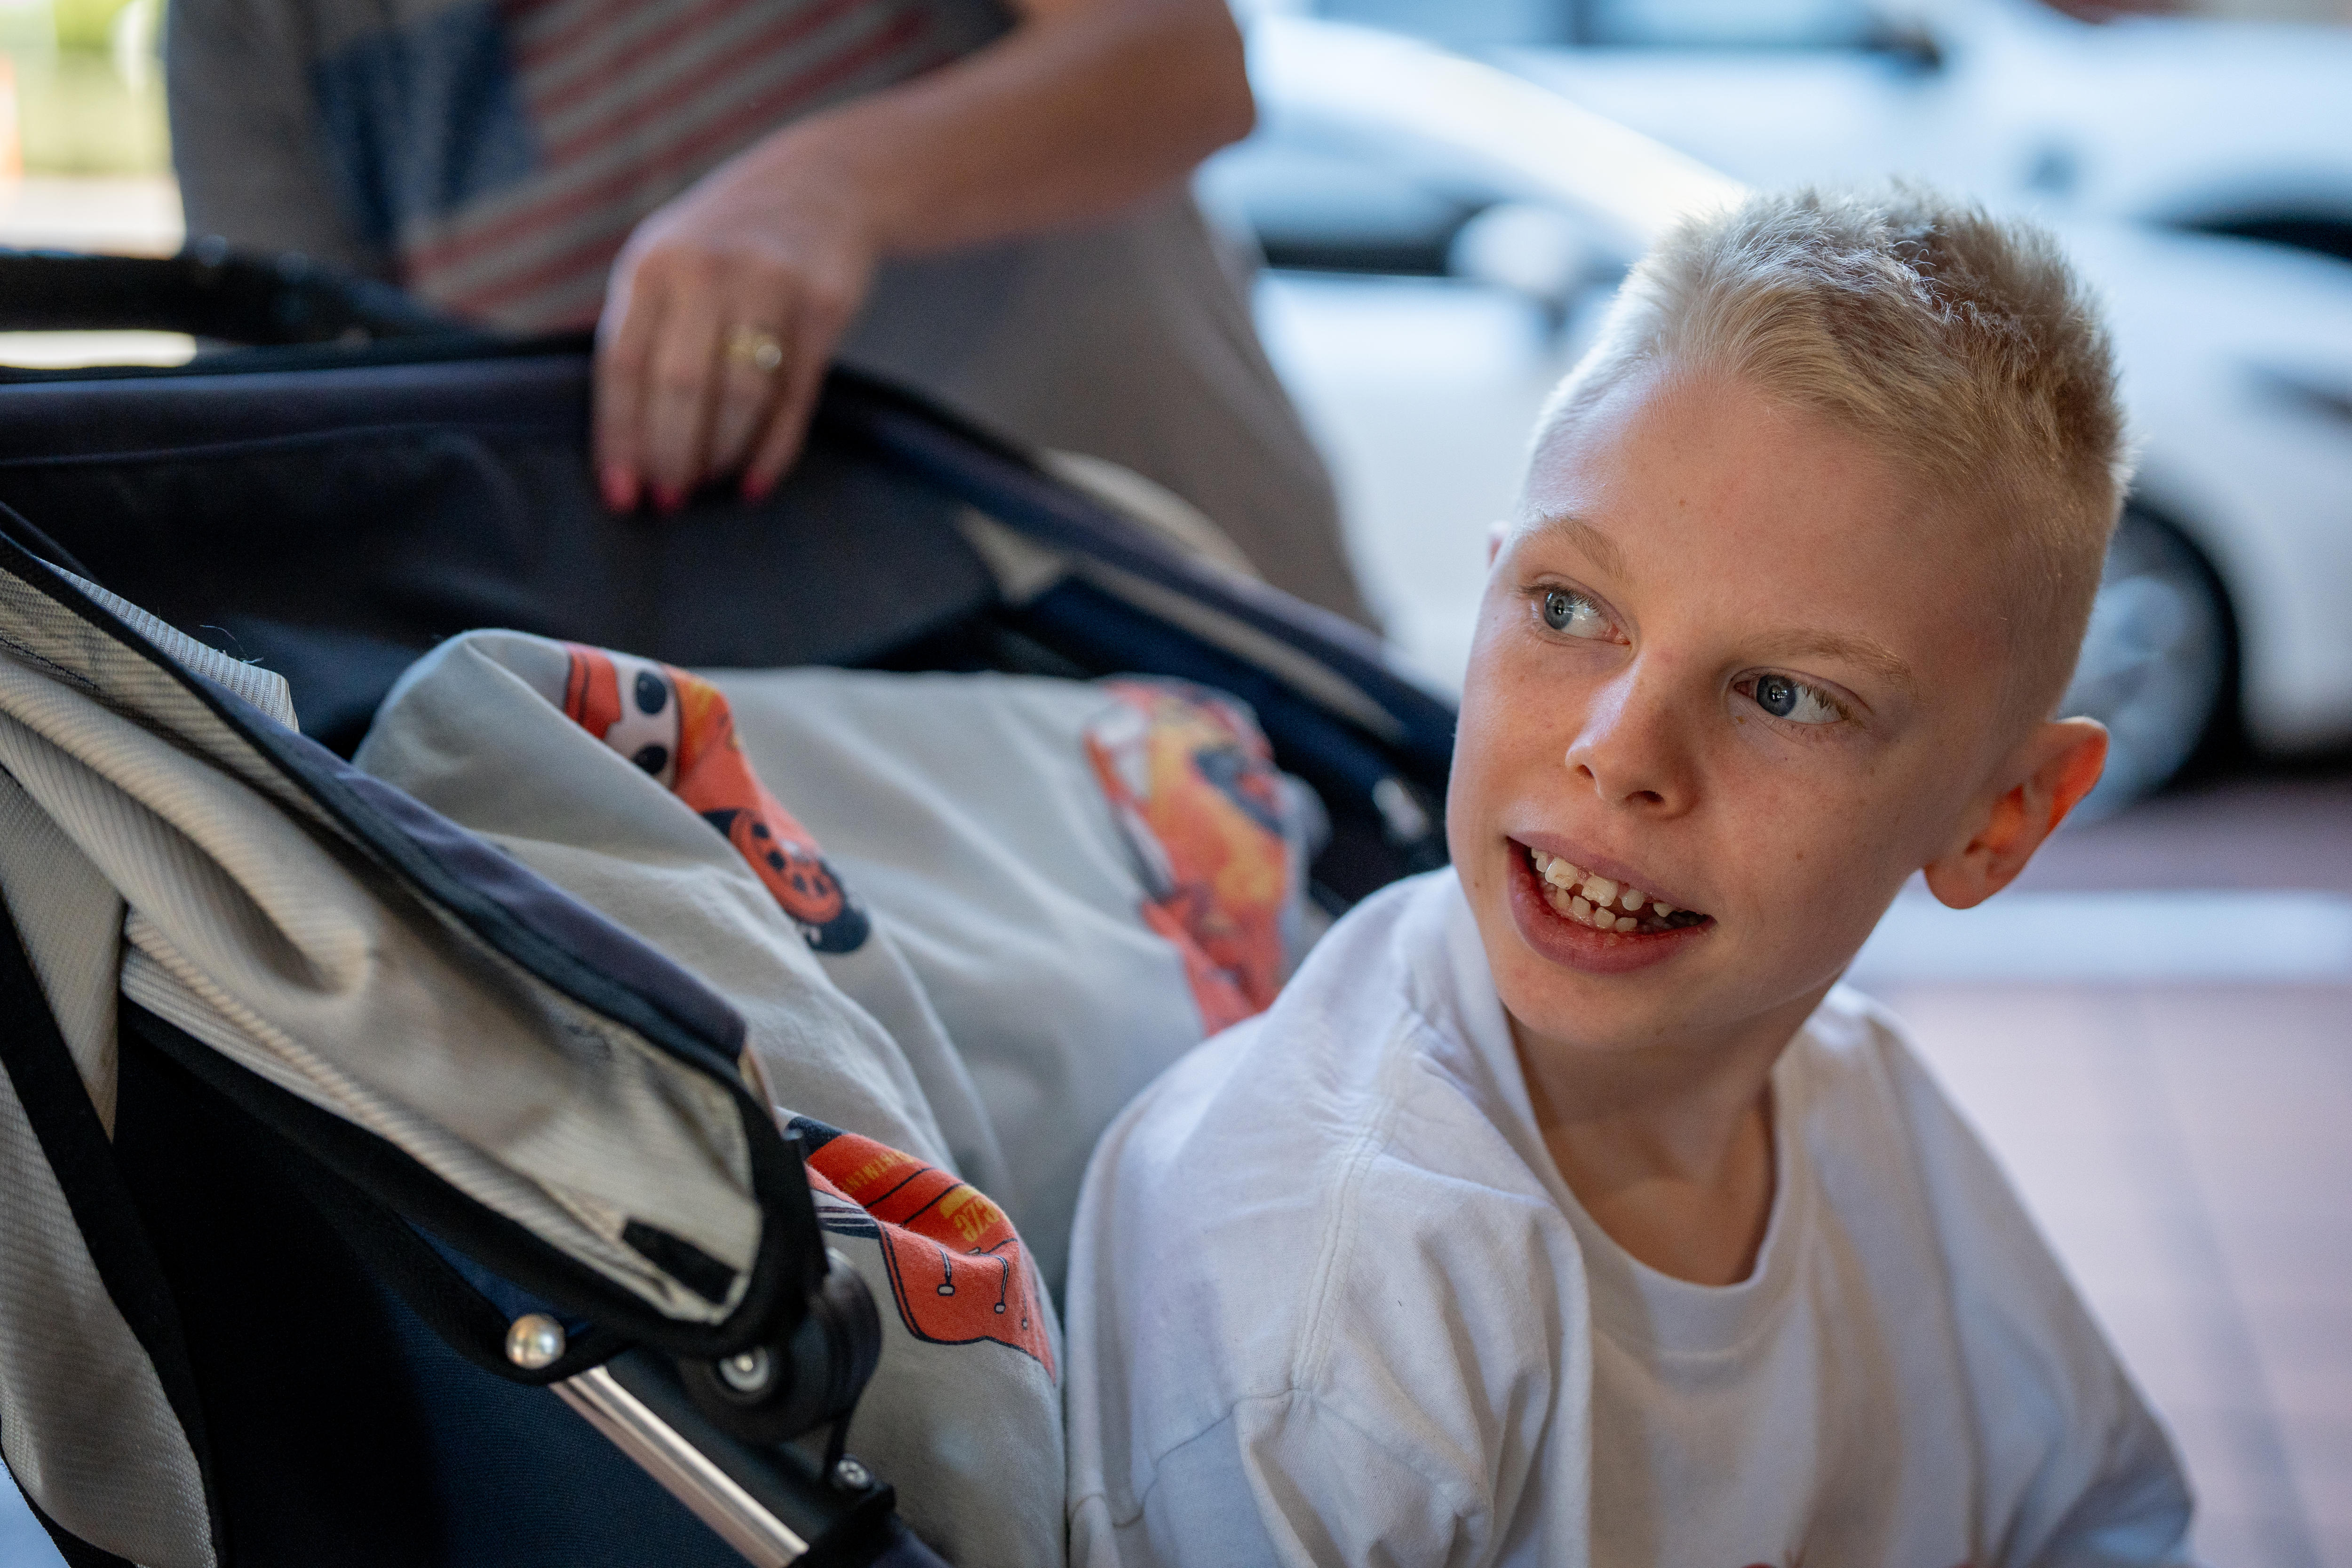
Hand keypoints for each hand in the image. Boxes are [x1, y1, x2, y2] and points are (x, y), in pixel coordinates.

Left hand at [593, 134, 876, 510]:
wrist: (820, 184)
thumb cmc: (726, 244)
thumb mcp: (668, 262)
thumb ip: (642, 329)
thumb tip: (623, 441)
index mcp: (653, 264)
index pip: (623, 364)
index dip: (620, 437)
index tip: (621, 493)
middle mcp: (707, 269)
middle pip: (680, 385)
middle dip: (671, 456)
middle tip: (668, 499)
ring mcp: (770, 284)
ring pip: (740, 396)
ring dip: (720, 455)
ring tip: (709, 485)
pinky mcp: (823, 306)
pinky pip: (795, 398)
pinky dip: (773, 451)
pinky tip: (754, 482)